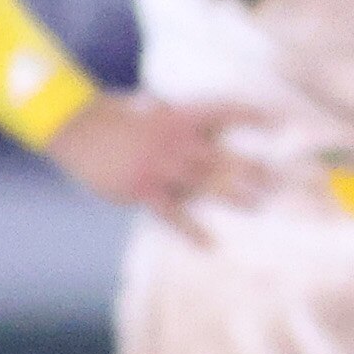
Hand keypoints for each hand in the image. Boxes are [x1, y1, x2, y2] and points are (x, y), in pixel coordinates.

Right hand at [47, 94, 274, 240]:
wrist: (75, 127)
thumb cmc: (111, 114)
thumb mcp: (149, 107)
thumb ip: (175, 117)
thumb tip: (197, 121)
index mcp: (179, 117)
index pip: (225, 111)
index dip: (251, 115)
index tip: (277, 121)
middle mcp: (176, 142)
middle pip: (224, 156)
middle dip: (253, 168)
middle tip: (277, 180)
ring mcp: (161, 167)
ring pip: (207, 184)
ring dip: (235, 196)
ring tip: (259, 205)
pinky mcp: (143, 189)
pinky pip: (174, 215)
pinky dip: (192, 231)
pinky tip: (210, 245)